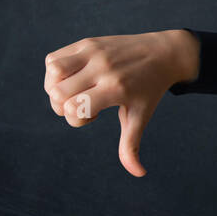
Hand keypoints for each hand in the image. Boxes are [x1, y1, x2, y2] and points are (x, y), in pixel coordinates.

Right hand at [43, 30, 198, 177]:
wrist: (163, 53)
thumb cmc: (150, 89)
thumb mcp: (141, 116)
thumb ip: (131, 145)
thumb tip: (138, 173)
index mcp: (115, 88)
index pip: (74, 108)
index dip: (76, 119)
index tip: (94, 115)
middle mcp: (103, 68)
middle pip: (58, 94)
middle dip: (63, 107)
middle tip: (83, 104)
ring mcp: (93, 52)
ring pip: (53, 73)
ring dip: (54, 89)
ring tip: (73, 91)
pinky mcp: (87, 42)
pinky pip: (53, 59)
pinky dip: (54, 73)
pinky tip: (71, 79)